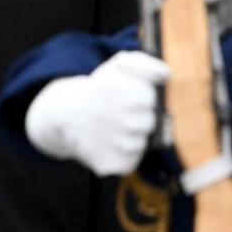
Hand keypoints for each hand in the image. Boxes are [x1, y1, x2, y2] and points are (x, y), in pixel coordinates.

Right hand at [25, 51, 170, 175]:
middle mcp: (128, 123)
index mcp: (132, 96)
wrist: (65, 116)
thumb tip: (166, 75)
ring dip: (131, 136)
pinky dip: (123, 155)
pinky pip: (131, 161)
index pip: (151, 100)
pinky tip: (108, 143)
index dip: (139, 96)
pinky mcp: (114, 166)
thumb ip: (147, 64)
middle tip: (117, 114)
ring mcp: (121, 147)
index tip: (125, 96)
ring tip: (111, 129)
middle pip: (150, 123)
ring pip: (141, 143)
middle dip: (137, 117)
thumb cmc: (99, 90)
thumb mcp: (119, 66)